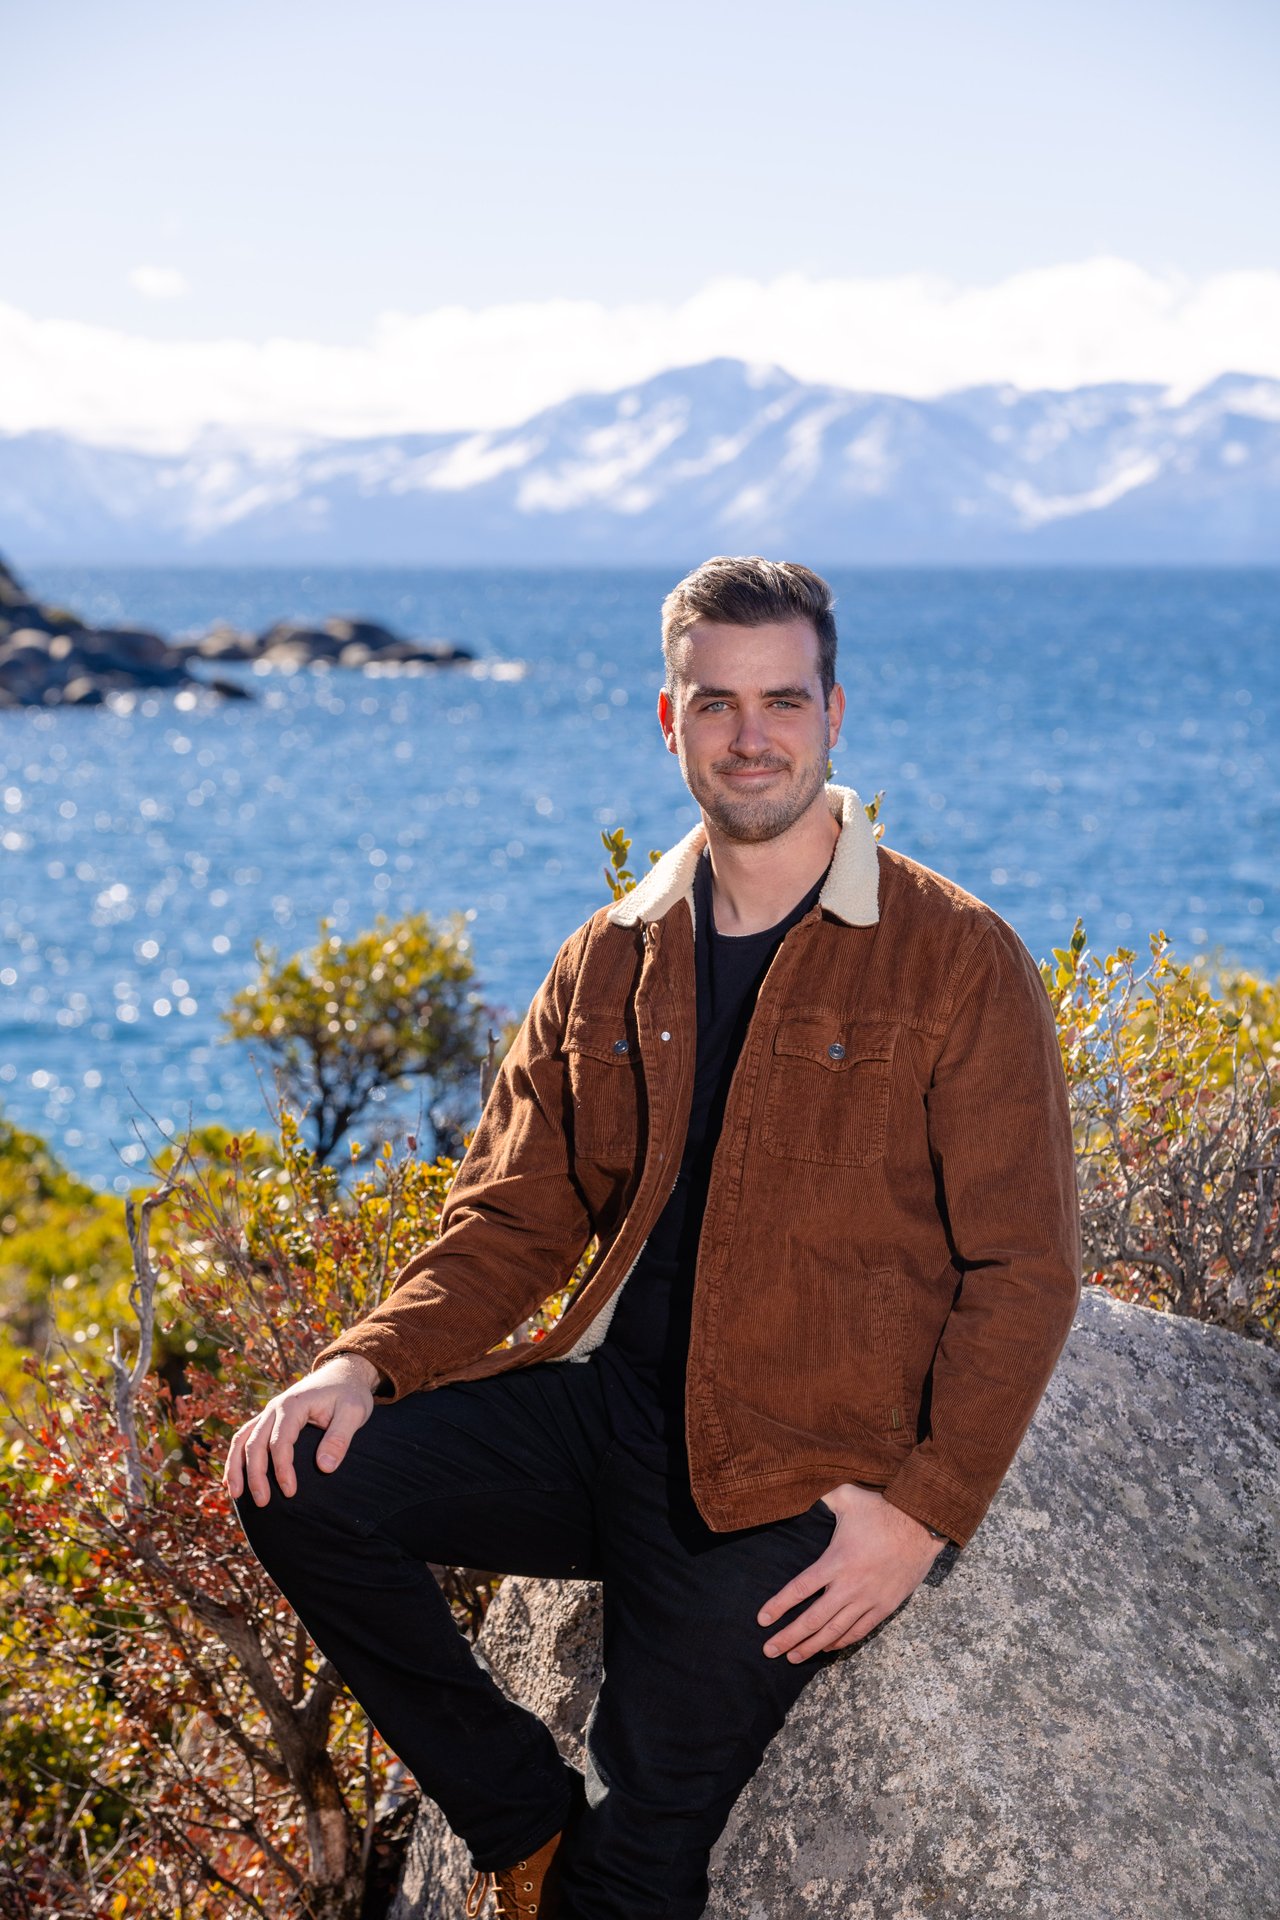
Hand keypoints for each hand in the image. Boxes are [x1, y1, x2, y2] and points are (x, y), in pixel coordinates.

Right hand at [222, 1354, 381, 1506]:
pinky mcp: (269, 1419)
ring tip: (236, 1495)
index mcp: (294, 1405)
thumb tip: (325, 1468)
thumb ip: (340, 1438)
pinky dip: (236, 1457)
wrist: (343, 1372)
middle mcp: (275, 1408)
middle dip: (255, 1475)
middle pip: (255, 1443)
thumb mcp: (354, 1412)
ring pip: (242, 1439)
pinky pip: (245, 1437)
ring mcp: (269, 1412)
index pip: (280, 1441)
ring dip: (236, 1467)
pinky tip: (232, 1479)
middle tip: (263, 1503)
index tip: (290, 1492)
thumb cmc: (350, 1393)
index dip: (282, 1469)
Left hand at [757, 1483, 942, 1661]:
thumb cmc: (882, 1509)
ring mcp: (868, 1599)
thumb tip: (800, 1494)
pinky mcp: (885, 1606)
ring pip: (835, 1631)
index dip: (779, 1606)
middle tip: (769, 1650)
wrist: (922, 1526)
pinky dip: (841, 1642)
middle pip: (813, 1619)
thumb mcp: (847, 1496)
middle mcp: (850, 1585)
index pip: (801, 1589)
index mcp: (836, 1560)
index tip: (762, 1620)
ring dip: (812, 1646)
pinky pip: (859, 1631)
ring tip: (792, 1657)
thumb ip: (822, 1498)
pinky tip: (827, 1648)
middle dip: (789, 1637)